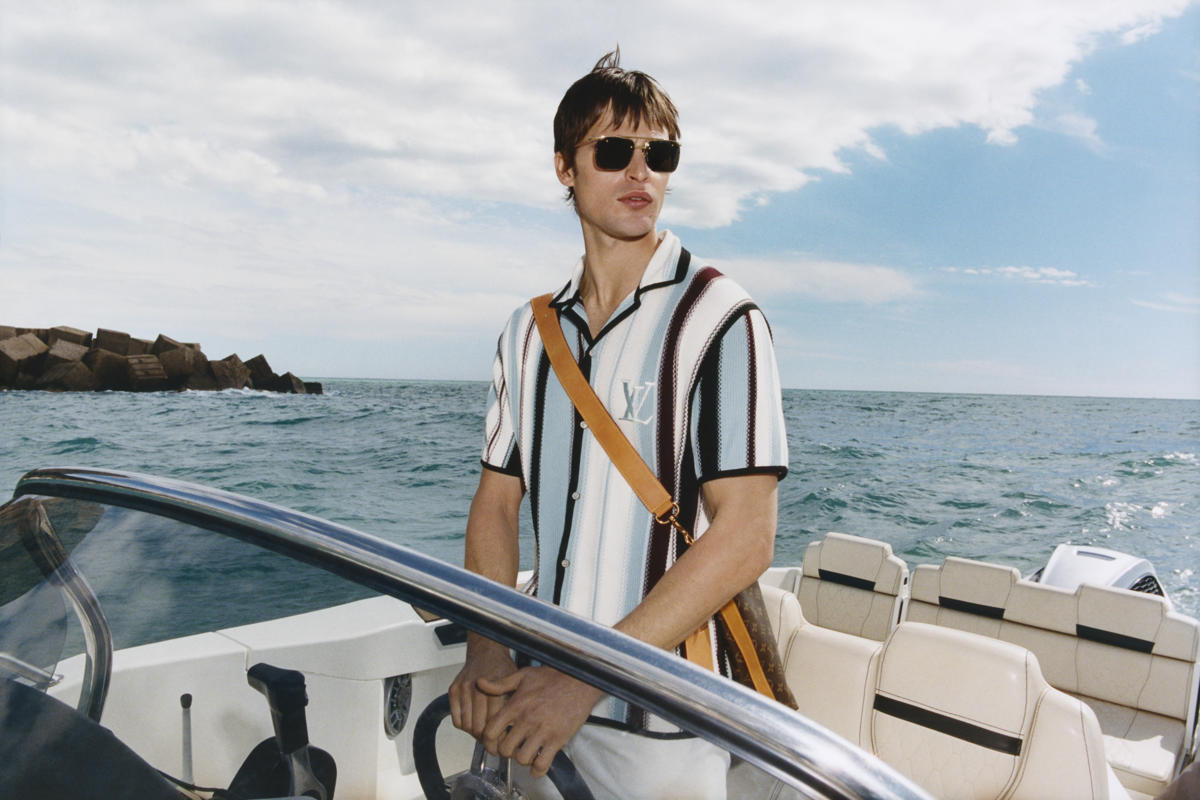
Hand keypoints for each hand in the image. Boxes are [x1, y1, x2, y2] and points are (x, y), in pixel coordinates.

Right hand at [449, 638, 517, 738]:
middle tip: (492, 747)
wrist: (486, 651)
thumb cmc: (503, 670)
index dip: (498, 739)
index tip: (501, 747)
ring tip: (484, 735)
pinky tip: (474, 724)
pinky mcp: (453, 690)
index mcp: (495, 689)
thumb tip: (514, 735)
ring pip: (466, 726)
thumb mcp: (515, 685)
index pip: (494, 723)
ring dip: (475, 734)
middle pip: (478, 727)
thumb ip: (513, 708)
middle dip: (486, 741)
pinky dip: (464, 726)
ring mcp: (463, 689)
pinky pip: (456, 719)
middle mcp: (477, 688)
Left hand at [477, 666, 602, 777]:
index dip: (488, 741)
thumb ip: (500, 684)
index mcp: (515, 705)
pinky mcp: (558, 739)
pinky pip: (542, 764)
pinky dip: (537, 770)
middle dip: (506, 751)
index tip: (494, 741)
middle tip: (512, 746)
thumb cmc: (551, 677)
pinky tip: (537, 764)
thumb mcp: (523, 675)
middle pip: (505, 749)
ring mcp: (542, 731)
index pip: (490, 732)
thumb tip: (480, 683)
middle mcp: (527, 720)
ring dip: (522, 759)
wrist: (579, 680)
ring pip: (522, 758)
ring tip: (526, 752)